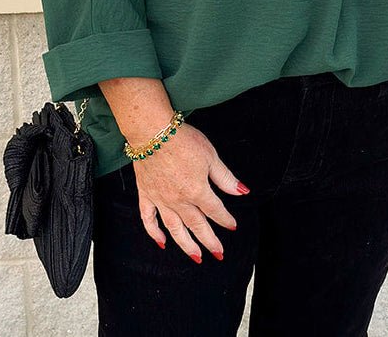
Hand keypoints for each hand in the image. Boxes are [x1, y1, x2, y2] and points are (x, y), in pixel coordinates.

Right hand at [132, 121, 248, 262]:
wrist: (153, 131)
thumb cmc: (183, 140)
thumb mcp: (211, 156)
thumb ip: (225, 178)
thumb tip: (242, 192)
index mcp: (197, 191)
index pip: (215, 211)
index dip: (225, 219)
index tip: (232, 226)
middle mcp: (179, 201)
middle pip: (197, 226)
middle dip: (210, 241)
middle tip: (219, 254)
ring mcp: (161, 200)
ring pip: (175, 229)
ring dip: (186, 245)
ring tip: (196, 257)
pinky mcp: (146, 195)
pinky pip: (149, 219)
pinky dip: (155, 233)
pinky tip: (162, 242)